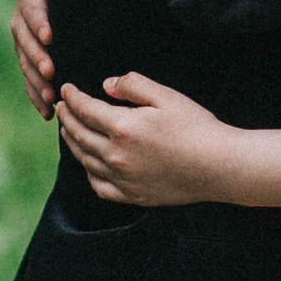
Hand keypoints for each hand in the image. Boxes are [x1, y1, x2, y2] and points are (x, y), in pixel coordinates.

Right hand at [10, 0, 56, 118]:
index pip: (31, 7)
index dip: (39, 22)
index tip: (50, 37)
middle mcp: (23, 18)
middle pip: (24, 38)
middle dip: (36, 57)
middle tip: (50, 72)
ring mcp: (24, 39)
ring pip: (24, 62)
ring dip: (35, 81)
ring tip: (50, 96)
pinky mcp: (30, 58)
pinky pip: (29, 78)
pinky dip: (36, 95)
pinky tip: (47, 112)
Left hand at [56, 73, 235, 205]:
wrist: (219, 166)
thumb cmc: (196, 127)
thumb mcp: (167, 96)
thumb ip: (133, 85)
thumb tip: (106, 85)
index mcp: (123, 127)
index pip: (85, 109)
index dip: (72, 97)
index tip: (66, 89)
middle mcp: (116, 155)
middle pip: (79, 135)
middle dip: (67, 118)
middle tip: (61, 107)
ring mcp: (123, 178)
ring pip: (85, 160)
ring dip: (72, 143)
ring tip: (68, 131)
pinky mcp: (133, 195)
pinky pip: (99, 186)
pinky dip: (88, 173)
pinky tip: (88, 164)